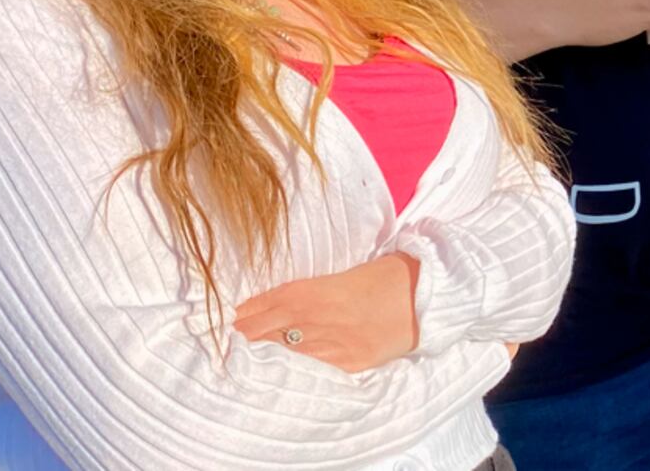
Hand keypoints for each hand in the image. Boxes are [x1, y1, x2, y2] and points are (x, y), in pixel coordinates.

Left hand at [234, 252, 419, 372]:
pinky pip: (313, 370)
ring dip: (261, 356)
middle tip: (222, 342)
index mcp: (313, 292)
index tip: (223, 318)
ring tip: (240, 359)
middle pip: (265, 334)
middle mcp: (317, 320)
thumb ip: (309, 291)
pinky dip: (294, 370)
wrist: (427, 292)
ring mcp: (333, 346)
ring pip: (284, 355)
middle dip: (243, 338)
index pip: (263, 307)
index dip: (242, 315)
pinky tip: (280, 373)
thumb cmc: (386, 276)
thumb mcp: (342, 276)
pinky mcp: (350, 364)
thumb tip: (277, 305)